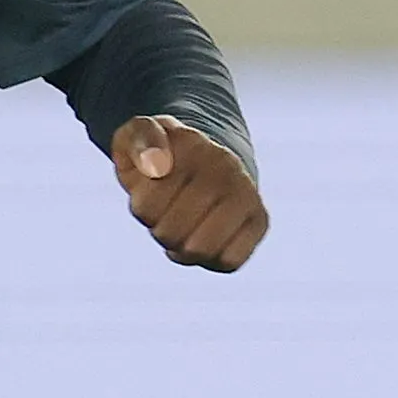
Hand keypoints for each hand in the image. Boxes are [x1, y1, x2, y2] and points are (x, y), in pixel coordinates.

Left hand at [111, 115, 267, 271]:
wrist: (205, 159)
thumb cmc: (160, 154)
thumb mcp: (137, 135)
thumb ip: (138, 139)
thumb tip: (156, 163)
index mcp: (191, 146)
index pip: (146, 207)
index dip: (140, 208)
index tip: (150, 190)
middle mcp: (225, 167)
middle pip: (170, 233)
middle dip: (160, 229)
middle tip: (167, 212)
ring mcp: (246, 193)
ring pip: (199, 250)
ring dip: (181, 248)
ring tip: (183, 228)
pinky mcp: (260, 220)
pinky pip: (228, 261)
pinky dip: (210, 260)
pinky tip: (203, 240)